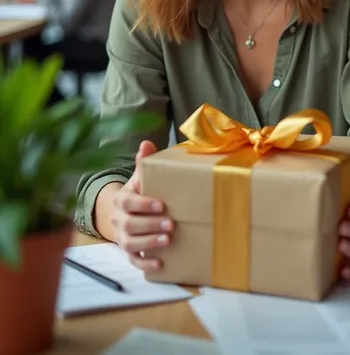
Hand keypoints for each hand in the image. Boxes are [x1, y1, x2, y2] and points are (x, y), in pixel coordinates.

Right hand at [111, 140, 173, 270]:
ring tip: (168, 240)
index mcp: (121, 199)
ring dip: (148, 243)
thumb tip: (146, 144)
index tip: (161, 204)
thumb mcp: (141, 177)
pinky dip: (145, 264)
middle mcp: (118, 219)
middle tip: (171, 224)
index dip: (143, 204)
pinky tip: (160, 263)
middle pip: (129, 225)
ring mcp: (122, 237)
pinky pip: (133, 261)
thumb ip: (144, 163)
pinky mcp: (128, 252)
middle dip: (150, 225)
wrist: (124, 212)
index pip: (128, 202)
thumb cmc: (138, 192)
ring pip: (129, 244)